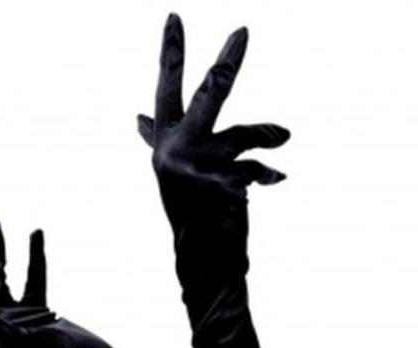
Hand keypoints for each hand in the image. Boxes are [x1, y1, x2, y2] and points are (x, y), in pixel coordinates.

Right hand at [137, 14, 289, 225]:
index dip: (171, 52)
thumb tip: (135, 118)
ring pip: (242, 133)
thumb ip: (155, 139)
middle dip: (227, 66)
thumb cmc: (189, 207)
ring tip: (282, 135)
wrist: (198, 254)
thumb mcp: (168, 169)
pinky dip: (268, 173)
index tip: (175, 17)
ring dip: (266, 133)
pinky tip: (277, 178)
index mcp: (165, 142)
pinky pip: (254, 169)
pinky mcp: (218, 188)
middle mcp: (177, 151)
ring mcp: (198, 169)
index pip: (166, 89)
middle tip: (243, 32)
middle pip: (206, 97)